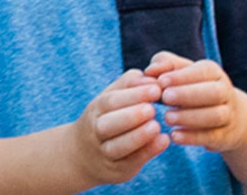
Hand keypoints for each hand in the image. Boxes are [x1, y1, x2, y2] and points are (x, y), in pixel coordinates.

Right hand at [62, 70, 169, 186]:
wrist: (83, 154)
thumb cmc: (106, 118)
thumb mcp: (110, 98)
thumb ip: (129, 85)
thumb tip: (151, 77)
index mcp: (96, 109)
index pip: (111, 101)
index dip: (133, 94)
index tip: (156, 88)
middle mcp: (96, 131)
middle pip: (109, 123)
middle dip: (131, 115)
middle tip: (152, 109)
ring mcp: (105, 153)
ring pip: (117, 146)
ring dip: (138, 136)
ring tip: (157, 126)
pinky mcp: (117, 170)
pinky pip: (131, 162)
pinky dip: (147, 152)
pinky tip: (164, 141)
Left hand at [141, 54, 246, 153]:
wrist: (226, 116)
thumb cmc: (193, 88)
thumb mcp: (182, 72)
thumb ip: (165, 65)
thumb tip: (149, 70)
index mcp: (213, 72)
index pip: (202, 71)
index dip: (181, 76)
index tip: (161, 81)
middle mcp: (224, 91)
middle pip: (213, 92)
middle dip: (188, 94)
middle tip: (165, 97)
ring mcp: (228, 115)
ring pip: (215, 115)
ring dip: (190, 117)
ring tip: (167, 118)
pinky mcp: (225, 136)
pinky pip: (212, 137)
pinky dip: (193, 137)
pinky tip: (174, 136)